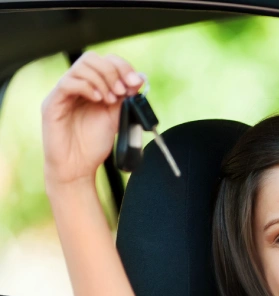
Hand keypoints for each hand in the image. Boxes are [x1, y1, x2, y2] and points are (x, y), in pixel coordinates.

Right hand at [41, 52, 143, 189]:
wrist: (78, 167)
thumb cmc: (94, 144)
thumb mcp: (117, 117)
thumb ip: (127, 98)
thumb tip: (140, 78)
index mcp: (91, 86)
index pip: (104, 61)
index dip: (122, 66)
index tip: (135, 82)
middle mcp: (76, 86)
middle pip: (91, 58)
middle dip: (113, 72)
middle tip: (122, 91)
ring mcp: (63, 93)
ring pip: (80, 67)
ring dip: (102, 80)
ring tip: (110, 100)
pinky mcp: (52, 104)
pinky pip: (67, 83)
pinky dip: (86, 87)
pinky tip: (97, 100)